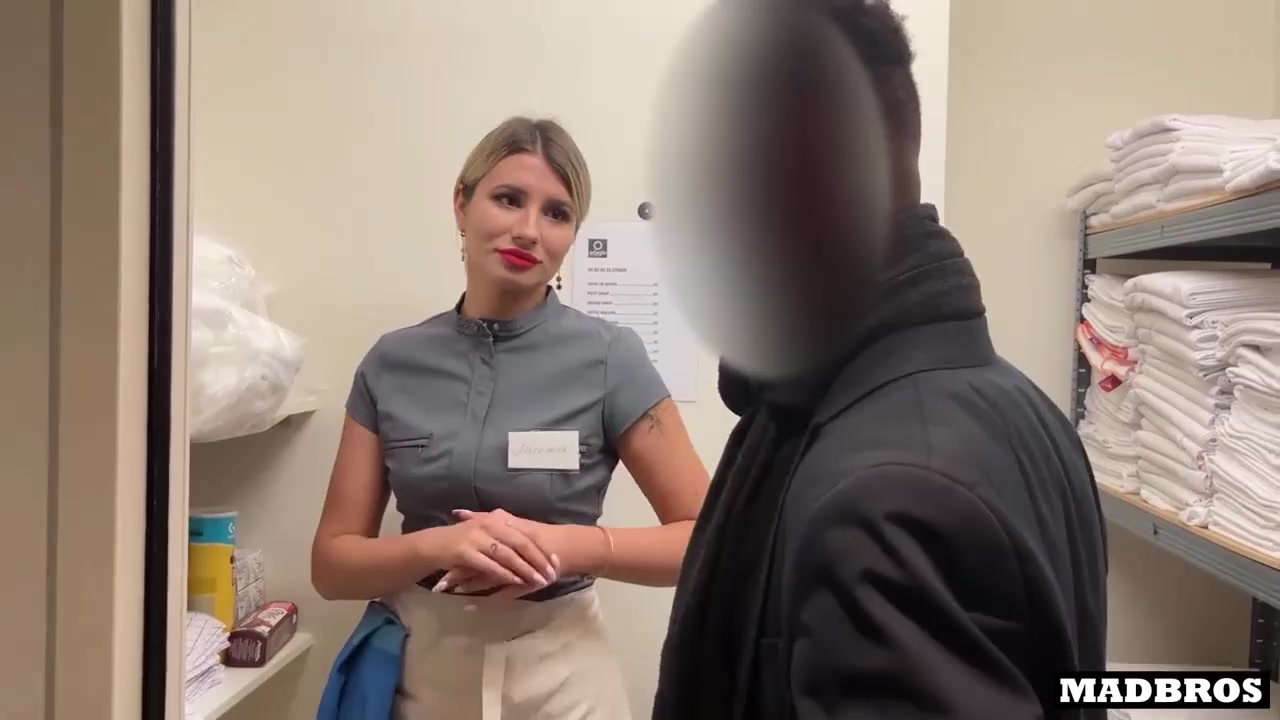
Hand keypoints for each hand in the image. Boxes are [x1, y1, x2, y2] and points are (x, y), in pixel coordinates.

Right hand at [427, 508, 557, 590]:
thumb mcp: (487, 533)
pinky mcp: (466, 551)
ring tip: (538, 580)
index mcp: (498, 519)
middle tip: (552, 574)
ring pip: (508, 555)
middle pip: (521, 543)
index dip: (542, 548)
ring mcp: (478, 537)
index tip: (556, 561)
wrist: (433, 545)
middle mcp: (490, 525)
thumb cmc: (464, 541)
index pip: (526, 534)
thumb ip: (508, 538)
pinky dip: (505, 574)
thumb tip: (534, 549)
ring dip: (525, 569)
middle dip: (538, 560)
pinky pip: (490, 564)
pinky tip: (516, 581)